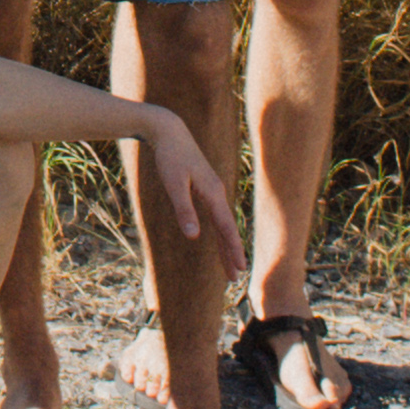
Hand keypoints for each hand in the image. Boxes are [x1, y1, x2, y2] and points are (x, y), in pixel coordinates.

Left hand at [131, 102, 244, 262]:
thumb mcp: (174, 184)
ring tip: (229, 266)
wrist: (169, 131)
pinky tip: (218, 239)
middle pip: (227, 228)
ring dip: (226, 245)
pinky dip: (219, 231)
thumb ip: (184, 209)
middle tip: (236, 277)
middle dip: (231, 253)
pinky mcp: (205, 188)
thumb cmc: (170, 157)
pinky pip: (215, 215)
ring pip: (222, 223)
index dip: (232, 249)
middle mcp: (217, 193)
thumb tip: (194, 236)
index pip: (225, 227)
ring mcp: (212, 190)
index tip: (240, 268)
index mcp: (212, 193)